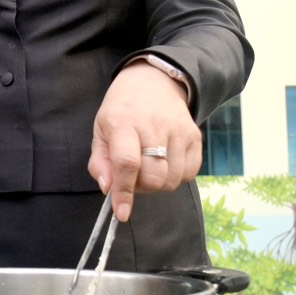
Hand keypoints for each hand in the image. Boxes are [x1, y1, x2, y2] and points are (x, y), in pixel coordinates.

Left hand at [89, 62, 200, 221]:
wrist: (154, 82)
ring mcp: (179, 131)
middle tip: (133, 178)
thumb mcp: (100, 130)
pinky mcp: (196, 136)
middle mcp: (154, 126)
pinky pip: (190, 173)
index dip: (125, 192)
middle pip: (154, 176)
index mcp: (123, 123)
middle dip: (141, 188)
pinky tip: (165, 163)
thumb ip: (100, 162)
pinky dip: (176, 177)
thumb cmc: (122, 110)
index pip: (127, 163)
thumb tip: (108, 189)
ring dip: (158, 184)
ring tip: (149, 167)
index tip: (122, 212)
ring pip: (173, 179)